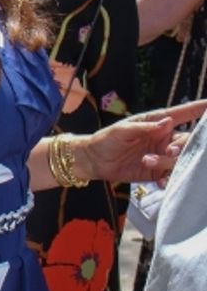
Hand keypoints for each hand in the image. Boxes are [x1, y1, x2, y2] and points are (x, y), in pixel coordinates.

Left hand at [84, 101, 206, 186]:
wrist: (95, 161)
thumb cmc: (107, 139)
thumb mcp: (123, 130)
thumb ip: (145, 128)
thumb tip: (167, 122)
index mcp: (157, 122)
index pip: (183, 114)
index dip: (199, 108)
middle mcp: (165, 138)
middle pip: (187, 140)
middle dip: (183, 145)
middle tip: (170, 149)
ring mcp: (162, 155)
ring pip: (179, 158)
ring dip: (168, 161)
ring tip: (147, 161)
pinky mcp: (157, 172)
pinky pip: (170, 175)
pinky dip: (168, 179)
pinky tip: (160, 181)